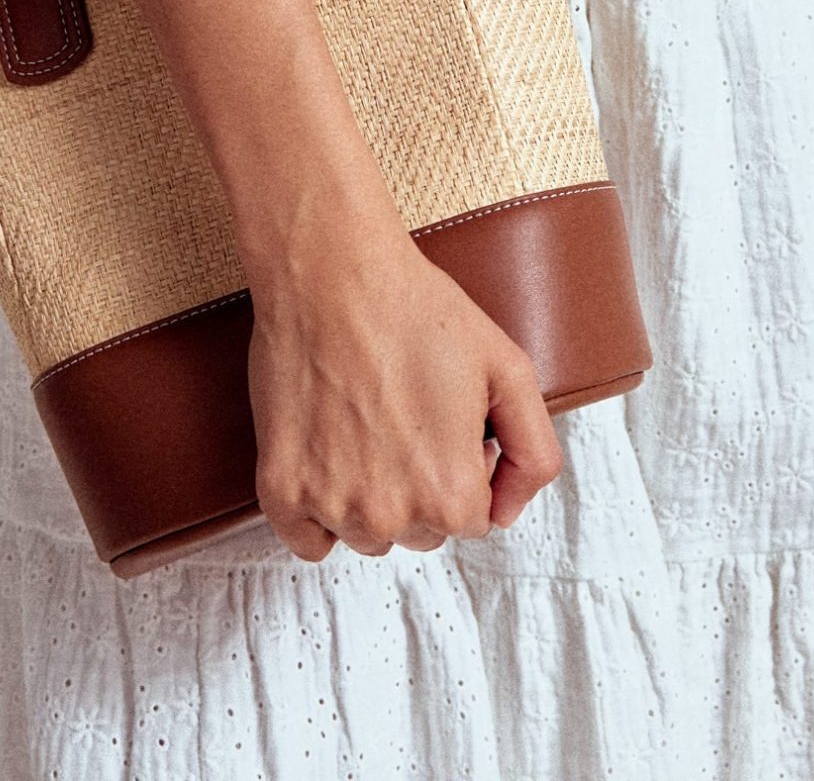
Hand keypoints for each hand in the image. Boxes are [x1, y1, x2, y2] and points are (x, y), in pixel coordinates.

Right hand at [247, 213, 563, 563]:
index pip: (474, 517)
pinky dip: (318, 511)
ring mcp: (329, 506)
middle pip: (421, 531)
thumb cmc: (415, 310)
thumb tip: (507, 512)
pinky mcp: (280, 490)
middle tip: (406, 414)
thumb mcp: (509, 369)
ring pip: (368, 535)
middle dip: (421, 484)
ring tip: (366, 422)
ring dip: (371, 496)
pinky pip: (308, 540)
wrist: (333, 273)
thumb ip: (533, 453)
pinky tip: (329, 455)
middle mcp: (389, 515)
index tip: (448, 422)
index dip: (466, 464)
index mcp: (450, 492)